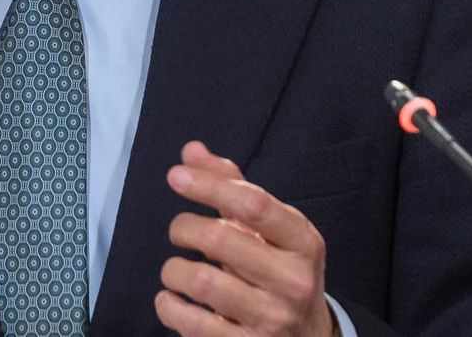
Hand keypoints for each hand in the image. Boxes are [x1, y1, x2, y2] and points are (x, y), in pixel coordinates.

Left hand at [155, 141, 339, 336]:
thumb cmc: (281, 271)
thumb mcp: (272, 228)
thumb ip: (232, 186)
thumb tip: (192, 152)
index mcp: (302, 242)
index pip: (254, 204)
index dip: (210, 185)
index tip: (177, 176)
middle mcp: (292, 280)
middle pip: (222, 239)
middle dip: (185, 227)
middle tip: (180, 231)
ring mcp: (270, 318)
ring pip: (201, 282)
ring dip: (173, 269)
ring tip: (176, 268)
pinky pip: (189, 322)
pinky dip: (168, 305)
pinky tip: (174, 298)